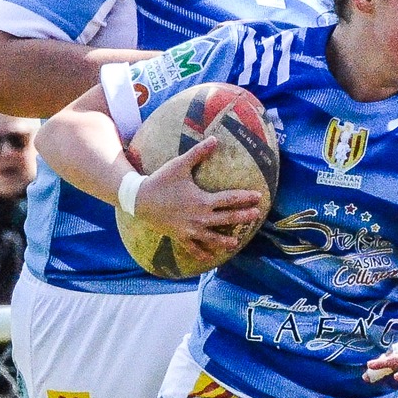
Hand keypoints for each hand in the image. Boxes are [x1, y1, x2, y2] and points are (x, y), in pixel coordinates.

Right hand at [133, 139, 265, 255]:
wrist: (138, 199)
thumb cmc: (161, 180)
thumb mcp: (179, 165)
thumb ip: (199, 153)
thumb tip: (215, 138)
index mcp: (203, 200)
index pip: (230, 199)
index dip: (246, 197)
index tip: (259, 196)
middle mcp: (200, 217)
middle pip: (227, 219)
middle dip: (244, 217)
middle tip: (257, 215)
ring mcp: (190, 229)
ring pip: (213, 238)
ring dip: (226, 241)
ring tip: (236, 243)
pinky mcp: (180, 236)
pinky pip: (193, 248)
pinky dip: (201, 253)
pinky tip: (209, 258)